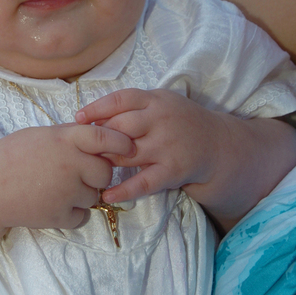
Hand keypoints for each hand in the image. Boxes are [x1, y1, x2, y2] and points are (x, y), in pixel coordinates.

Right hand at [0, 123, 134, 229]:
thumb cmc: (12, 156)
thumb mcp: (42, 135)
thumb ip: (71, 135)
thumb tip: (100, 132)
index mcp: (64, 139)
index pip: (104, 137)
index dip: (120, 142)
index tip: (127, 147)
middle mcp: (69, 164)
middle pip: (106, 172)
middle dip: (99, 174)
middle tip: (80, 173)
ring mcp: (65, 192)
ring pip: (95, 196)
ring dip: (84, 194)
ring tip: (57, 188)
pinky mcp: (59, 216)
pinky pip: (82, 216)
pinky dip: (73, 213)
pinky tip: (54, 203)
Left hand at [75, 88, 226, 203]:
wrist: (217, 144)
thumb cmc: (179, 120)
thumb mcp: (159, 102)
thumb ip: (131, 107)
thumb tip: (93, 117)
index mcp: (155, 100)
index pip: (120, 100)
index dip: (96, 109)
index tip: (78, 119)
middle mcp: (160, 120)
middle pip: (120, 127)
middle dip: (98, 138)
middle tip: (82, 147)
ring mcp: (167, 146)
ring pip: (127, 154)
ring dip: (106, 161)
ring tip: (90, 167)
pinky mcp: (172, 170)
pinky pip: (144, 182)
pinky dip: (124, 190)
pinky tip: (107, 195)